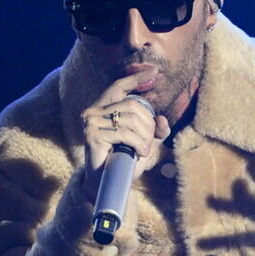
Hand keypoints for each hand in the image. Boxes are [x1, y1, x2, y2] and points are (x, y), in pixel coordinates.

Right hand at [80, 67, 171, 199]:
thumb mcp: (143, 144)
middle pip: (133, 106)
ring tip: (145, 150)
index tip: (156, 72)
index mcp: (104, 109)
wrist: (106, 183)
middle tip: (150, 142)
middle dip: (148, 125)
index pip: (119, 86)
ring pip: (130, 119)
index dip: (137, 79)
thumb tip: (163, 119)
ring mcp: (91, 123)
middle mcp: (93, 112)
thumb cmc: (123, 161)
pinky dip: (138, 143)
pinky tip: (141, 153)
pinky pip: (124, 133)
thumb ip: (154, 132)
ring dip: (144, 137)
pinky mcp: (92, 135)